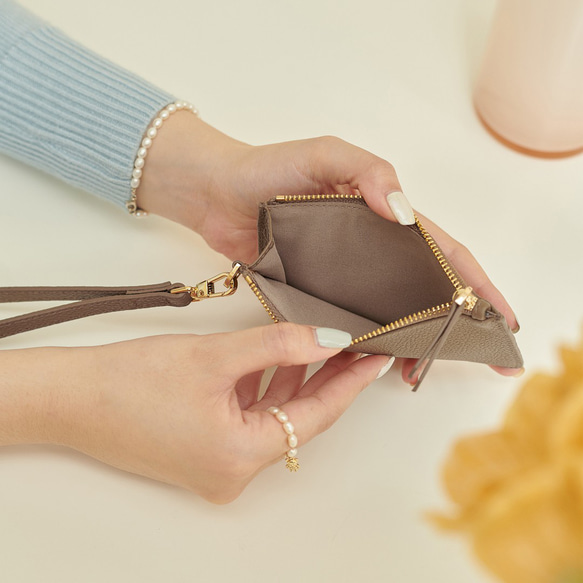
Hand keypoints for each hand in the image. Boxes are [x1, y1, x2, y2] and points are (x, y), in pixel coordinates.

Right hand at [0, 324, 389, 502]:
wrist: (73, 397)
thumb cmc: (131, 382)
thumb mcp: (216, 355)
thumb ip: (280, 345)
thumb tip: (330, 338)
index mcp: (241, 457)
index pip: (317, 416)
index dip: (350, 382)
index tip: (375, 357)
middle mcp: (234, 472)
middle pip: (299, 419)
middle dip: (327, 380)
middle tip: (354, 346)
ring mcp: (219, 467)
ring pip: (275, 418)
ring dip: (296, 383)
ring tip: (323, 346)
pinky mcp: (206, 454)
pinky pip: (251, 420)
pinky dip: (266, 391)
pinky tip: (281, 362)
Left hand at [136, 112, 520, 379]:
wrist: (216, 193)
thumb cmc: (268, 168)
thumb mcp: (326, 155)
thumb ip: (368, 173)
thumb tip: (403, 214)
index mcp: (380, 215)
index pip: (439, 250)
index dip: (474, 281)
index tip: (501, 315)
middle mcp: (368, 249)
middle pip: (422, 287)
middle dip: (453, 319)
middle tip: (477, 354)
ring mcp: (341, 273)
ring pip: (388, 309)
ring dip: (413, 336)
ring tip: (427, 365)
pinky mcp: (312, 291)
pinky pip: (347, 318)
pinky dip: (367, 339)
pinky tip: (377, 358)